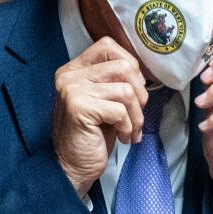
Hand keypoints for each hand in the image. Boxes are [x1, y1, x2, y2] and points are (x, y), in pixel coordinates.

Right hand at [53, 38, 146, 197]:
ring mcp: (72, 90)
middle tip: (136, 114)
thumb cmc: (91, 136)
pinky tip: (122, 137)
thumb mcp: (103, 101)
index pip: (107, 46)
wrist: (71, 167)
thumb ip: (115, 82)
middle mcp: (70, 76)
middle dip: (140, 93)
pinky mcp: (79, 108)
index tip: (134, 89)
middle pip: (123, 66)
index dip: (130, 65)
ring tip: (130, 130)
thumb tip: (142, 74)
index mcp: (74, 70)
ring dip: (136, 115)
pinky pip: (119, 111)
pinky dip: (128, 127)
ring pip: (126, 90)